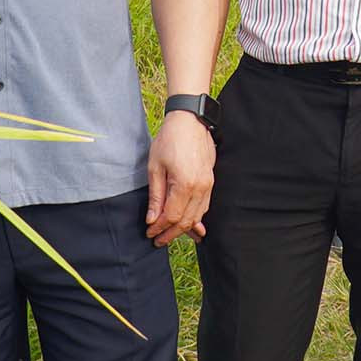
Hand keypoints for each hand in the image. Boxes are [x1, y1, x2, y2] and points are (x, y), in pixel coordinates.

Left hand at [146, 107, 216, 246]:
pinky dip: (195, 218)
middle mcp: (200, 189)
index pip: (171, 216)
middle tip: (157, 239)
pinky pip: (204, 206)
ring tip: (169, 234)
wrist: (190, 121)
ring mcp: (208, 186)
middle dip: (170, 233)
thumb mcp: (155, 167)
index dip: (159, 228)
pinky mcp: (210, 182)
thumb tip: (152, 218)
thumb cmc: (170, 140)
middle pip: (186, 221)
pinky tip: (190, 225)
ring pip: (196, 216)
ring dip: (183, 228)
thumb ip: (156, 196)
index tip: (149, 232)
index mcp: (184, 185)